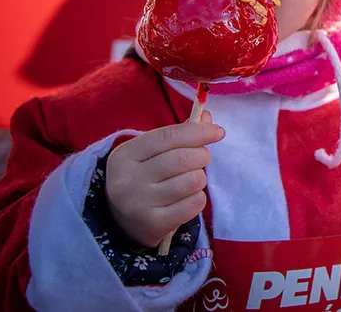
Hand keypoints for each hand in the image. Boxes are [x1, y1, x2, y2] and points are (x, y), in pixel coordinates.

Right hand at [106, 111, 223, 247]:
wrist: (122, 222)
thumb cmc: (144, 178)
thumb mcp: (151, 153)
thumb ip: (177, 134)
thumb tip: (207, 118)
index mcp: (125, 155)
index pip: (168, 137)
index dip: (198, 132)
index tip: (218, 131)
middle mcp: (128, 180)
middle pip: (182, 159)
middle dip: (202, 155)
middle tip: (202, 158)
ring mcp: (140, 204)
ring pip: (192, 181)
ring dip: (199, 177)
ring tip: (190, 180)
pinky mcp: (154, 224)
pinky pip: (194, 203)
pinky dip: (198, 198)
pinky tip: (186, 198)